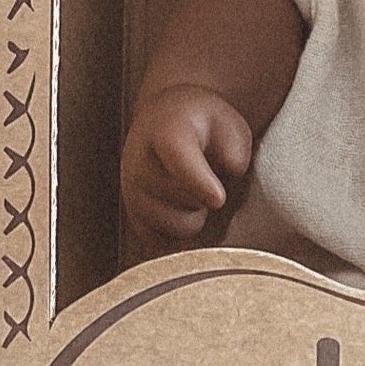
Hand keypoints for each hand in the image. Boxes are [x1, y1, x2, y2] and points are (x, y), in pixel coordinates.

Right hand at [122, 86, 254, 243]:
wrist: (167, 122)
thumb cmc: (204, 129)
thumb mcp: (230, 127)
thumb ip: (233, 152)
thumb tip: (226, 179)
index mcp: (167, 132)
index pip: (178, 159)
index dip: (199, 183)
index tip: (218, 198)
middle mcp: (139, 161)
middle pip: (183, 201)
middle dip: (206, 198)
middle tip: (211, 183)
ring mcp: (131, 190)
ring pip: (176, 228)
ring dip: (195, 218)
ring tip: (196, 196)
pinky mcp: (133, 216)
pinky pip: (163, 243)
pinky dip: (180, 235)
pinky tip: (184, 212)